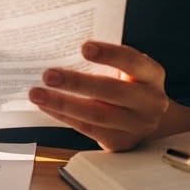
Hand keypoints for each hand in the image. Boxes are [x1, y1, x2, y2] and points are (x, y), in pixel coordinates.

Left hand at [28, 41, 171, 151]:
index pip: (132, 61)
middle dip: (77, 83)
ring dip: (62, 103)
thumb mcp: (127, 70)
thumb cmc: (129, 85)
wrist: (148, 119)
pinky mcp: (121, 142)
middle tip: (48, 75)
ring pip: (97, 115)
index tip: (84, 47)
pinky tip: (46, 106)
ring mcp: (137, 125)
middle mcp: (150, 102)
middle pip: (112, 91)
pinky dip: (64, 116)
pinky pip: (88, 129)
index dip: (109, 54)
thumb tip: (62, 50)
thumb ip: (105, 61)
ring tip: (37, 93)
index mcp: (152, 76)